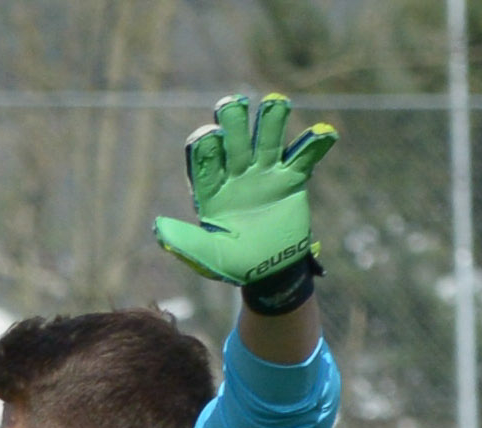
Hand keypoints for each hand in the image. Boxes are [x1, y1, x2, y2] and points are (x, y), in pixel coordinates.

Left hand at [154, 92, 335, 285]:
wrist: (269, 271)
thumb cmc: (233, 263)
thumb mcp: (207, 257)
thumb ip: (185, 242)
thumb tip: (158, 227)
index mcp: (210, 189)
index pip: (205, 160)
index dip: (206, 146)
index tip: (210, 136)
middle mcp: (236, 174)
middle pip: (234, 139)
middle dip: (233, 121)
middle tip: (233, 104)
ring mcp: (265, 173)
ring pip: (268, 138)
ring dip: (271, 119)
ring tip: (276, 102)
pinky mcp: (292, 179)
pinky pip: (304, 157)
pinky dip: (314, 144)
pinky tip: (323, 133)